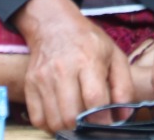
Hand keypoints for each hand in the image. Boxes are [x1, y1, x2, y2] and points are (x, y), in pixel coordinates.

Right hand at [13, 0, 132, 133]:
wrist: (54, 25)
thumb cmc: (89, 42)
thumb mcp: (115, 55)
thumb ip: (124, 86)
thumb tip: (123, 116)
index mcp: (89, 60)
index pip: (94, 98)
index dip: (103, 118)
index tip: (107, 124)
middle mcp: (63, 69)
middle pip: (72, 114)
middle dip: (85, 126)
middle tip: (91, 123)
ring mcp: (43, 78)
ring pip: (54, 120)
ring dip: (68, 128)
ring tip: (77, 121)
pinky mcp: (30, 85)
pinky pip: (37, 119)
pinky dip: (50, 125)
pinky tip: (61, 117)